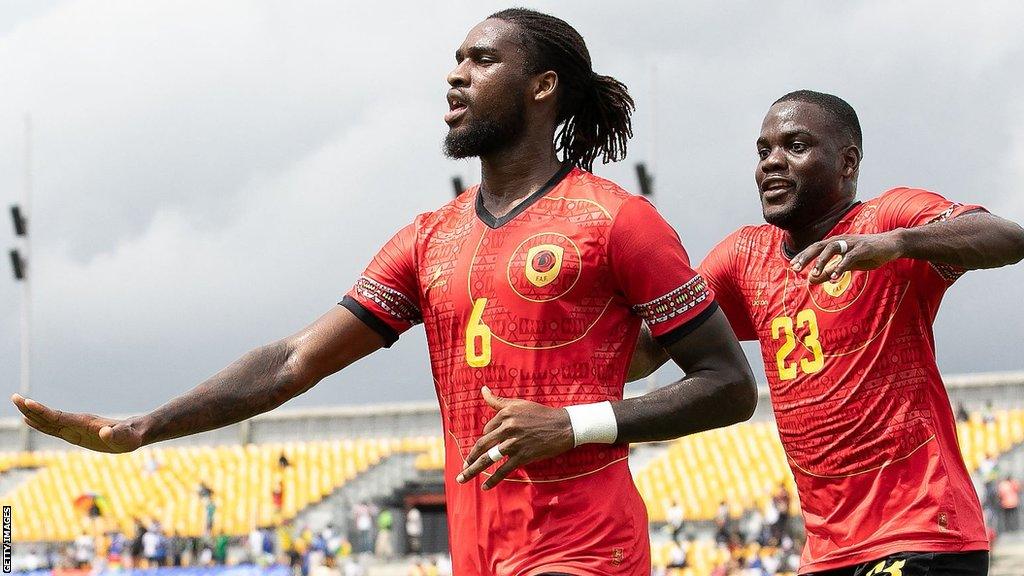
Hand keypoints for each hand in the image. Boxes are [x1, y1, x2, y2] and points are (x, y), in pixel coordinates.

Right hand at [11, 394, 144, 452]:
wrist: (135, 432)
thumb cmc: (132, 436)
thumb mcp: (126, 438)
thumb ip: (116, 435)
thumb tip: (105, 433)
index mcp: (85, 423)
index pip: (59, 416)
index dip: (42, 411)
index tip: (27, 402)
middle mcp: (77, 423)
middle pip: (50, 415)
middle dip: (31, 408)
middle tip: (14, 397)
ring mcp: (75, 427)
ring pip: (49, 420)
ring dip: (32, 413)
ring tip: (17, 404)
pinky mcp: (76, 433)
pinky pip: (54, 428)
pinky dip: (40, 423)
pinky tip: (30, 421)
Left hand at [456, 386, 573, 489]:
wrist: (563, 426)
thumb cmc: (540, 414)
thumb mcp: (518, 404)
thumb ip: (498, 400)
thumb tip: (483, 389)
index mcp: (505, 414)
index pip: (487, 429)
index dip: (486, 438)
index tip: (486, 446)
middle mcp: (507, 428)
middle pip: (482, 445)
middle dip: (470, 458)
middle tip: (462, 467)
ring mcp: (514, 443)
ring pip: (489, 458)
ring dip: (473, 470)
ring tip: (462, 478)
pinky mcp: (523, 456)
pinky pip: (504, 470)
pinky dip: (493, 479)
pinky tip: (484, 487)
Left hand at [790, 232, 902, 284]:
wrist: (892, 245)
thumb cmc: (868, 254)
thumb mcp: (846, 265)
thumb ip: (829, 272)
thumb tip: (810, 280)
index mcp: (836, 243)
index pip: (815, 248)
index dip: (803, 256)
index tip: (793, 266)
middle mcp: (841, 241)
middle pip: (819, 246)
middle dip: (806, 257)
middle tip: (796, 268)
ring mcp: (853, 243)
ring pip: (832, 248)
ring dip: (822, 260)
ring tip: (815, 273)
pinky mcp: (864, 248)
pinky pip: (850, 257)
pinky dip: (841, 266)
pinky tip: (835, 277)